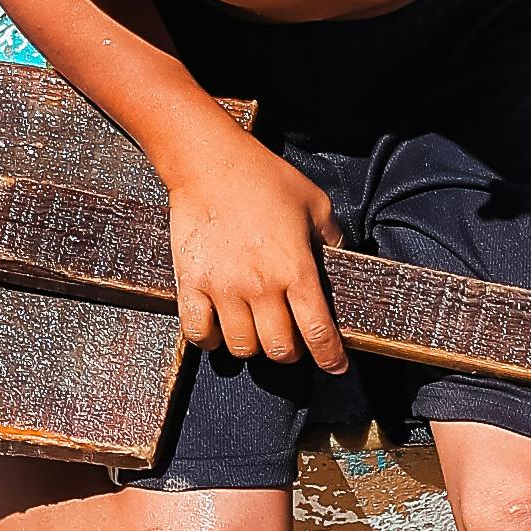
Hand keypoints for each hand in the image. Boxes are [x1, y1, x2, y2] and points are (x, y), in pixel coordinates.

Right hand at [164, 132, 347, 372]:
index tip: (336, 366)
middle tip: (290, 340)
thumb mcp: (315, 203)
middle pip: (278, 349)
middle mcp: (260, 286)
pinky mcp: (191, 285)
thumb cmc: (264, 178)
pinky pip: (198, 334)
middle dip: (290, 352)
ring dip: (252, 346)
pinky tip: (218, 329)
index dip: (330, 357)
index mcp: (295, 268)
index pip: (318, 331)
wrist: (209, 163)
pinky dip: (211, 340)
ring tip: (254, 330)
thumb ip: (332, 238)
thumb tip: (339, 259)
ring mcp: (222, 288)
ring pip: (241, 347)